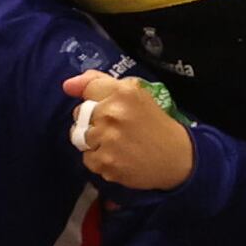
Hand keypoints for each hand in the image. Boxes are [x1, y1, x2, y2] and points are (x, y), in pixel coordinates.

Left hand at [62, 67, 192, 190]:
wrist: (178, 158)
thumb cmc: (155, 124)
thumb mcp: (135, 95)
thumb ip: (101, 83)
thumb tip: (68, 85)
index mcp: (123, 93)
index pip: (89, 88)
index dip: (93, 97)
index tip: (102, 104)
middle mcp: (112, 113)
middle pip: (79, 113)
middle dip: (93, 120)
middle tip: (116, 127)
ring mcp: (108, 139)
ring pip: (80, 137)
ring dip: (94, 141)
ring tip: (117, 143)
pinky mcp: (105, 162)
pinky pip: (87, 158)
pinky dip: (99, 159)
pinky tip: (118, 157)